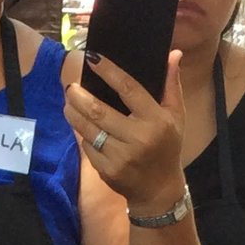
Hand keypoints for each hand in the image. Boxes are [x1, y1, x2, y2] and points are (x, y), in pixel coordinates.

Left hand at [64, 51, 187, 213]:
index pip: (129, 89)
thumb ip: (172, 85)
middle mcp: (138, 138)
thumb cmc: (168, 147)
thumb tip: (173, 53)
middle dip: (79, 96)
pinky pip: (88, 148)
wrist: (159, 191)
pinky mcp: (108, 171)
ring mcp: (121, 157)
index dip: (109, 72)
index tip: (92, 58)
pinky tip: (80, 127)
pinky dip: (82, 135)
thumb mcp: (176, 116)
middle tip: (71, 86)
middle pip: (99, 111)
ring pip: (89, 130)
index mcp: (156, 121)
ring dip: (74, 114)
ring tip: (68, 102)